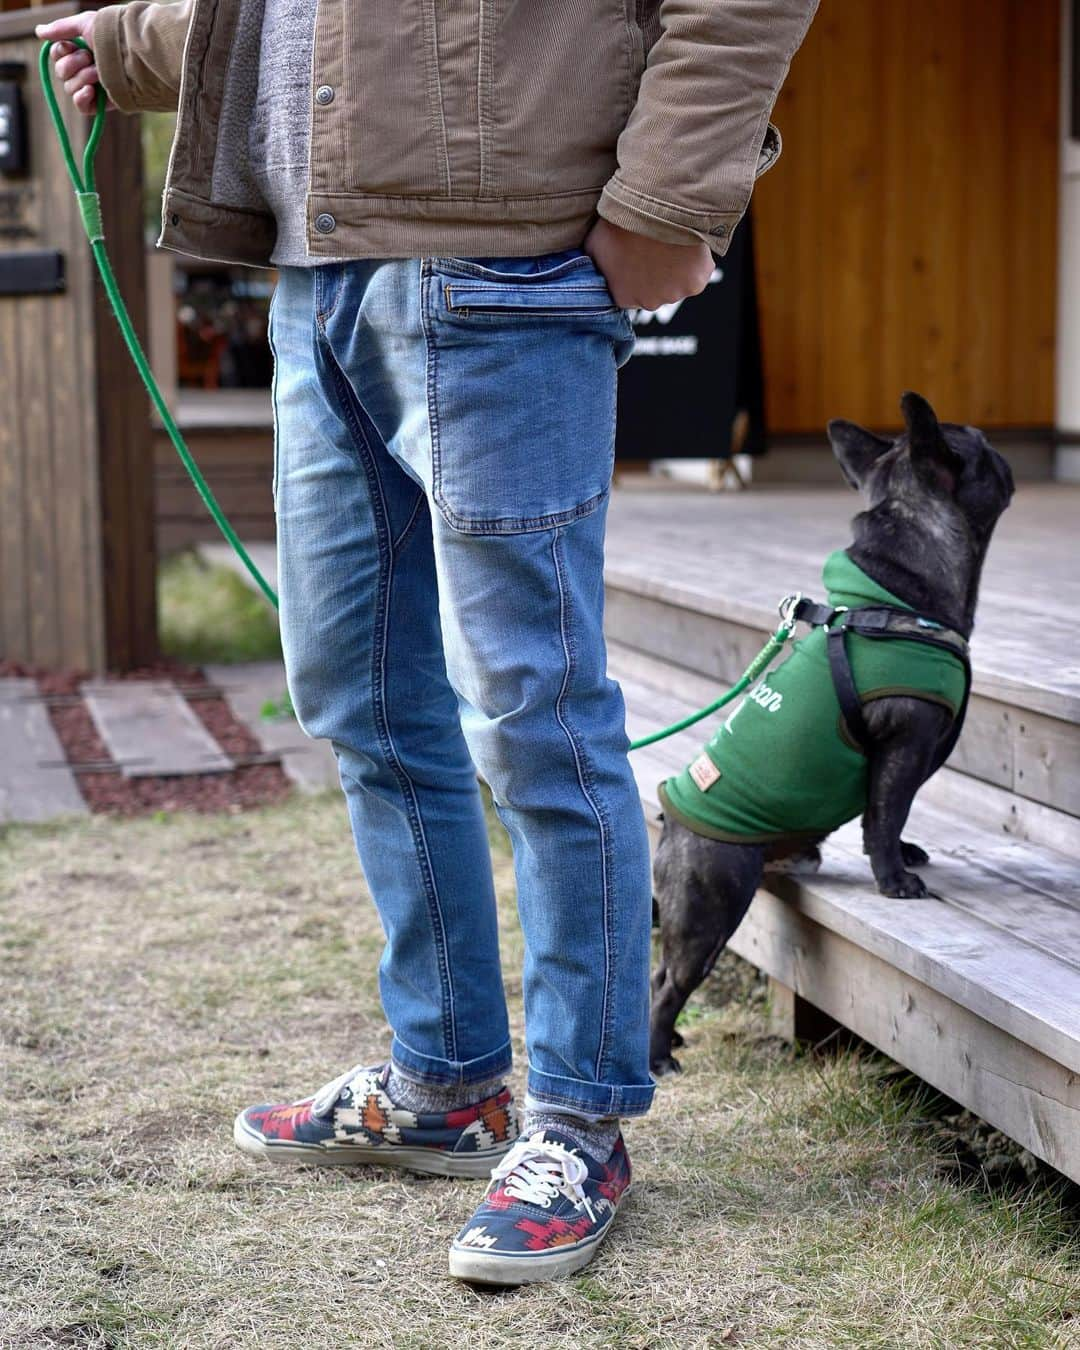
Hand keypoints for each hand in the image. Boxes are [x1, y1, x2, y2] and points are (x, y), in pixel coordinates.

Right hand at [35, 13, 112, 116]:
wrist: (133, 58)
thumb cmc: (112, 37)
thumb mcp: (85, 24)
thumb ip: (61, 29)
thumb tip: (39, 31)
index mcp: (80, 50)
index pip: (56, 55)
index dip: (61, 52)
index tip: (71, 46)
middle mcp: (85, 68)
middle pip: (60, 71)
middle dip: (73, 64)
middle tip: (90, 58)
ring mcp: (92, 87)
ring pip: (69, 87)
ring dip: (82, 77)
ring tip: (99, 72)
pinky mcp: (100, 103)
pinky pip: (81, 107)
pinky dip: (81, 98)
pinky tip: (91, 90)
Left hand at [583, 217, 714, 309]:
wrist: (652, 206)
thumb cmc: (619, 222)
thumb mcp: (593, 244)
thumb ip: (593, 264)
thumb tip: (587, 268)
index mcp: (622, 297)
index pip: (629, 291)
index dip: (634, 271)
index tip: (637, 254)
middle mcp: (648, 303)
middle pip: (655, 290)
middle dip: (656, 272)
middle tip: (655, 245)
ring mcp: (673, 294)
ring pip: (678, 282)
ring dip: (677, 267)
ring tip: (671, 242)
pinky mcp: (695, 282)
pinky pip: (698, 272)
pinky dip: (697, 261)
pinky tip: (687, 243)